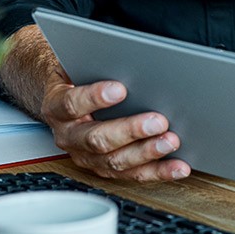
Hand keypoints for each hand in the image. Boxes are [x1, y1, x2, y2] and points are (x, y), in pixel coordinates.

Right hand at [40, 67, 190, 181]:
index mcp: (57, 108)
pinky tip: (177, 166)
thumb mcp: (79, 65)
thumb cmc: (79, 78)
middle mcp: (68, 136)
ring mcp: (86, 156)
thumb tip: (127, 58)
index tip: (120, 89)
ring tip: (170, 141)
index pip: (71, 104)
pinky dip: (158, 171)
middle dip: (130, 130)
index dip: (94, 98)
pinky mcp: (104, 169)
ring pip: (115, 161)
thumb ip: (96, 65)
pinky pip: (132, 174)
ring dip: (147, 152)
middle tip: (158, 121)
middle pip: (97, 138)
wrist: (66, 97)